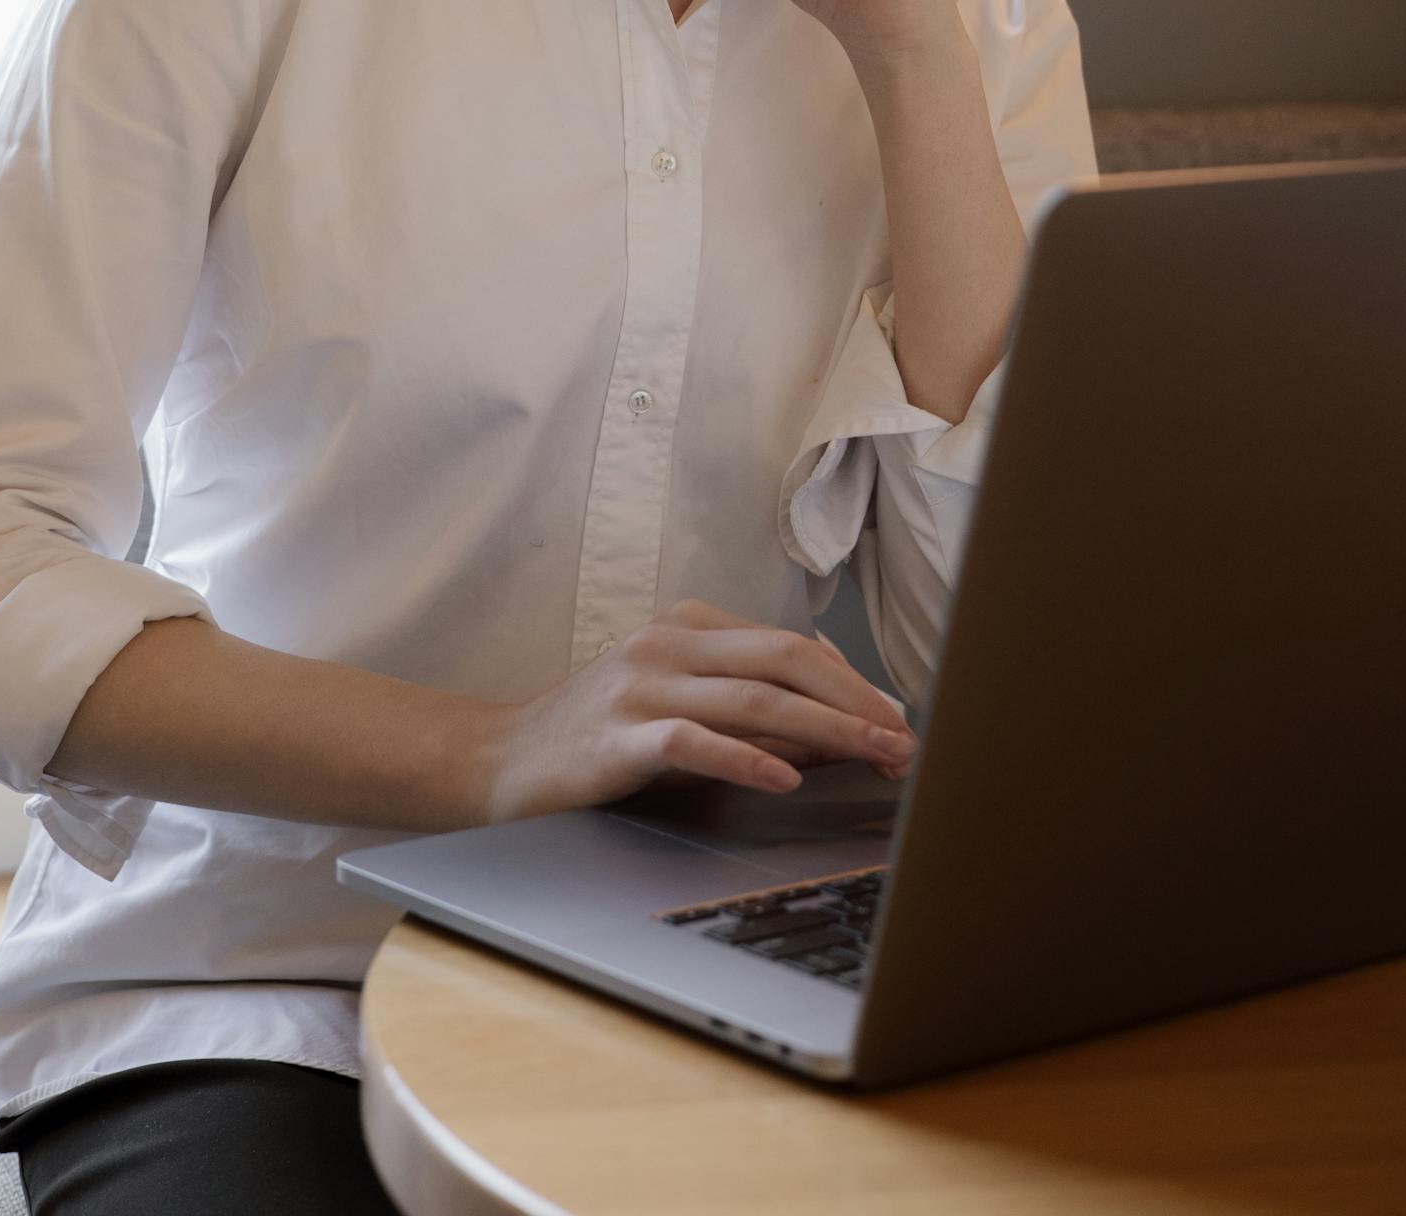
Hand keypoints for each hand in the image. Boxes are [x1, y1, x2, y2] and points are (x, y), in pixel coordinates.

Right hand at [475, 597, 916, 823]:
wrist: (499, 763)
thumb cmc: (598, 741)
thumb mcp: (682, 712)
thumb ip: (753, 714)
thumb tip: (843, 733)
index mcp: (687, 626)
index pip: (791, 644)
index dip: (854, 683)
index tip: (900, 720)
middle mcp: (668, 643)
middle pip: (785, 659)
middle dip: (856, 701)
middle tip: (906, 740)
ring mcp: (641, 685)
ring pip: (754, 698)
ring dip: (827, 730)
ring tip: (876, 756)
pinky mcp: (618, 735)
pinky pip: (693, 741)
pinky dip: (746, 758)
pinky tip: (786, 778)